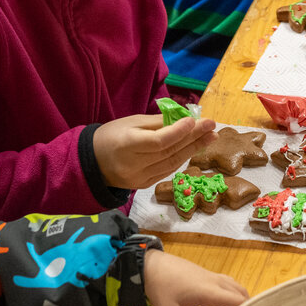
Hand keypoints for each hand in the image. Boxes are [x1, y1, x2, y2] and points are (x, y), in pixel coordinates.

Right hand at [93, 114, 215, 188]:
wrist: (92, 162)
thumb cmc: (112, 135)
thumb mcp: (131, 122)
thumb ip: (157, 122)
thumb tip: (184, 119)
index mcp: (126, 145)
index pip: (158, 141)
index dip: (178, 132)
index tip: (194, 121)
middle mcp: (133, 165)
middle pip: (169, 152)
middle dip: (194, 138)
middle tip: (212, 126)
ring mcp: (139, 178)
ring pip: (172, 163)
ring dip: (193, 149)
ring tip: (210, 137)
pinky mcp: (144, 185)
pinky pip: (167, 171)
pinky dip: (181, 159)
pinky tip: (193, 149)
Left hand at [143, 249, 247, 305]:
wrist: (151, 263)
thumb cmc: (160, 287)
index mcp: (210, 292)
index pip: (238, 302)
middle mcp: (216, 283)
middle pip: (242, 295)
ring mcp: (213, 277)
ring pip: (237, 287)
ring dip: (243, 302)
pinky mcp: (208, 275)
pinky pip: (229, 285)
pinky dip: (235, 295)